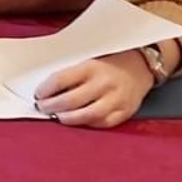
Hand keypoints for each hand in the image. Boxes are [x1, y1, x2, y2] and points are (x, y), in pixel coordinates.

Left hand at [34, 50, 154, 128]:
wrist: (142, 65)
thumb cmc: (110, 61)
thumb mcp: (90, 58)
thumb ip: (73, 72)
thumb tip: (48, 88)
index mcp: (92, 66)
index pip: (61, 79)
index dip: (46, 89)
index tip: (39, 94)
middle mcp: (104, 83)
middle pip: (71, 100)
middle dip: (52, 106)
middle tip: (43, 107)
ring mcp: (116, 99)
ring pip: (86, 115)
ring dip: (68, 118)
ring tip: (58, 116)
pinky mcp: (125, 112)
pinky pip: (102, 123)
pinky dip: (87, 124)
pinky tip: (78, 121)